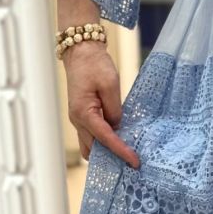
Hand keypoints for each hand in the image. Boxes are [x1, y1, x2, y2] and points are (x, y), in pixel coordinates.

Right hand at [63, 41, 139, 168]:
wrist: (81, 52)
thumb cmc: (95, 65)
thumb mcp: (110, 85)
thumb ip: (114, 109)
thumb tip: (117, 127)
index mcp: (84, 113)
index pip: (105, 139)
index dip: (121, 151)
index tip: (135, 161)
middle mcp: (77, 120)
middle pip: (94, 149)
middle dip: (111, 157)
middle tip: (132, 161)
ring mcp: (78, 119)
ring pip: (90, 146)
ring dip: (105, 152)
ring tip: (126, 154)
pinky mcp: (82, 116)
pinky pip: (91, 136)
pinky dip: (103, 142)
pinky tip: (118, 141)